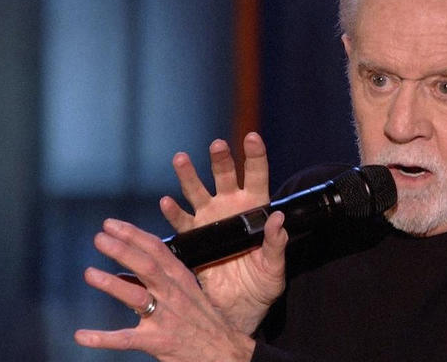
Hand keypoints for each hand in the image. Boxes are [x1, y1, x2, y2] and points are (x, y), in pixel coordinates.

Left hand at [74, 219, 255, 360]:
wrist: (224, 351)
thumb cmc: (204, 320)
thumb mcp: (188, 292)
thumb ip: (159, 280)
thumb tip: (122, 273)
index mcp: (181, 279)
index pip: (157, 250)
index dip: (133, 235)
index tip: (111, 225)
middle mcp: (173, 295)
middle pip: (147, 266)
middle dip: (122, 249)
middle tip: (99, 237)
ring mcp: (165, 318)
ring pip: (137, 297)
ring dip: (112, 285)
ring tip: (89, 273)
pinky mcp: (157, 342)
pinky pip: (127, 339)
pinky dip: (103, 338)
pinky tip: (81, 335)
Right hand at [159, 132, 286, 333]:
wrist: (239, 308)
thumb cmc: (262, 285)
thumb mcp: (275, 267)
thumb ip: (276, 244)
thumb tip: (278, 220)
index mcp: (256, 208)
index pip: (257, 175)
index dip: (254, 155)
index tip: (251, 137)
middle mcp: (231, 208)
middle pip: (225, 177)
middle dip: (221, 160)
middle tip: (218, 146)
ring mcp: (210, 220)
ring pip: (197, 192)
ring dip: (189, 176)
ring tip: (181, 159)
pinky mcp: (194, 239)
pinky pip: (182, 222)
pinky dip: (173, 212)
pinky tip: (167, 202)